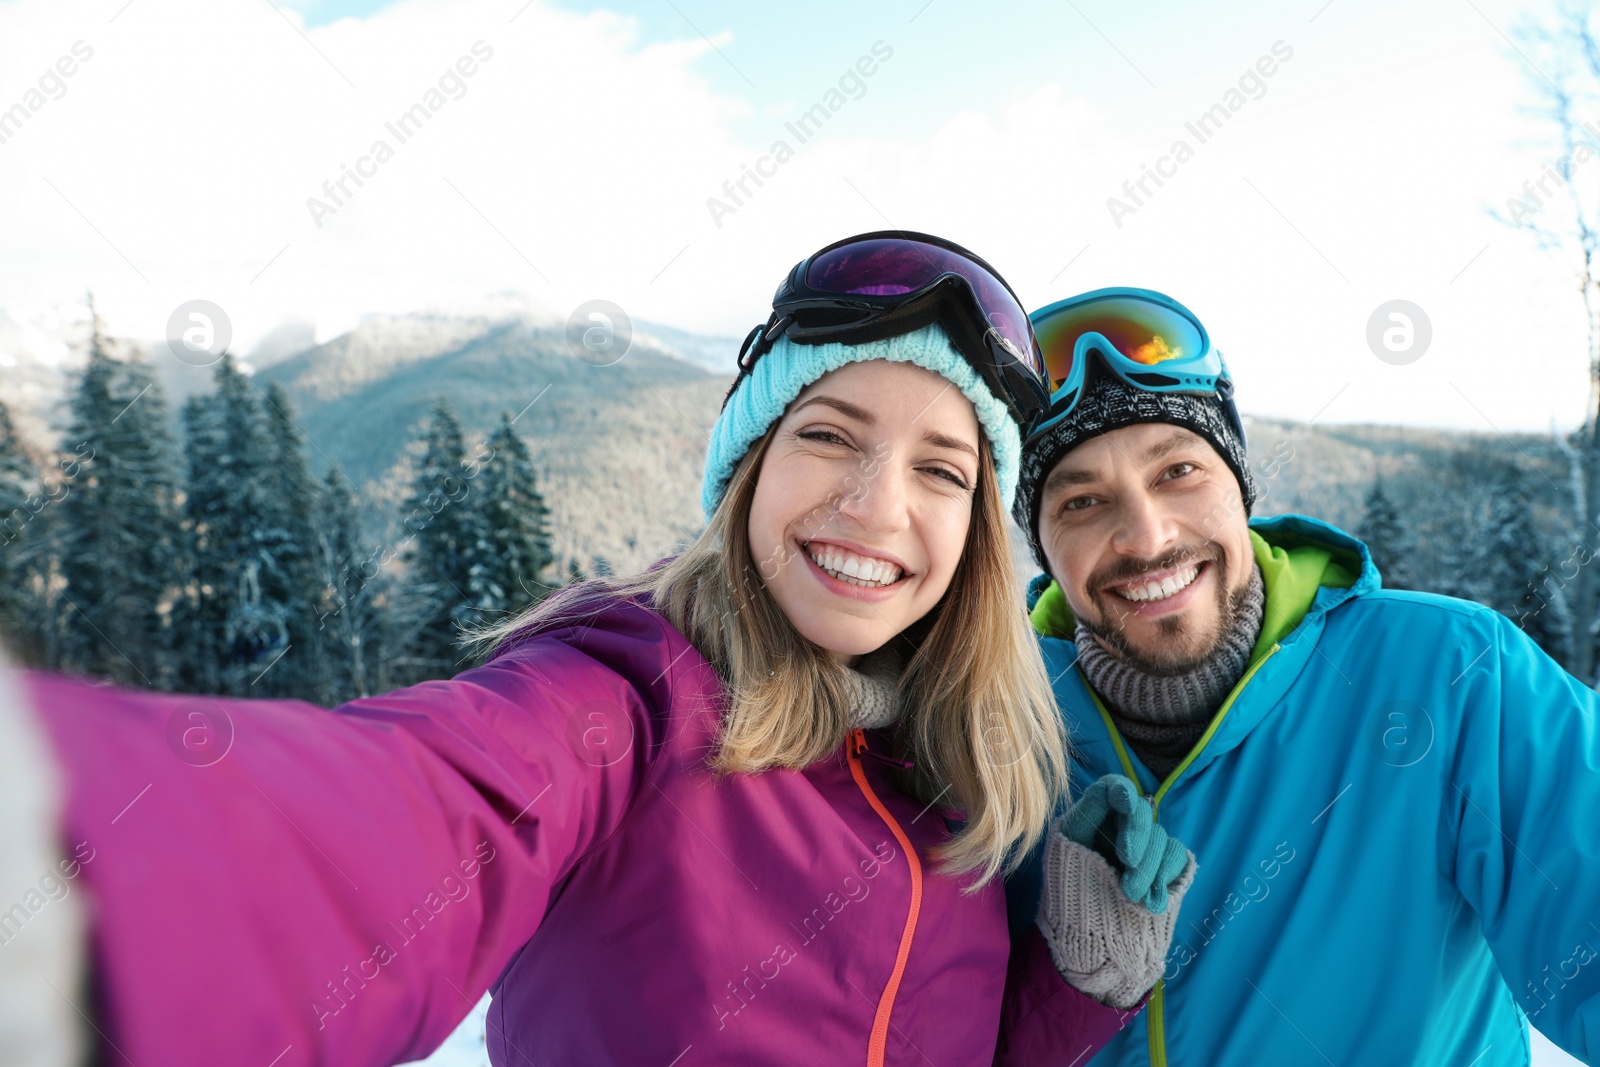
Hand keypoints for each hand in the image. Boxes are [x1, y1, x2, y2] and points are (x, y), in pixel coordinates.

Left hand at [1060, 774, 1190, 913]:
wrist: (1096, 950)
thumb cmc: (1072, 906)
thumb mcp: (1067, 859)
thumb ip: (1085, 822)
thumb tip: (1116, 793)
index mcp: (1090, 822)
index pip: (1109, 790)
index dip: (1121, 791)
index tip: (1127, 803)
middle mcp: (1119, 831)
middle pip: (1139, 811)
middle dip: (1137, 836)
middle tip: (1127, 861)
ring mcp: (1144, 850)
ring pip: (1159, 836)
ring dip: (1148, 867)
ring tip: (1132, 896)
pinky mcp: (1165, 869)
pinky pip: (1175, 857)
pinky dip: (1165, 877)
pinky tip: (1152, 902)